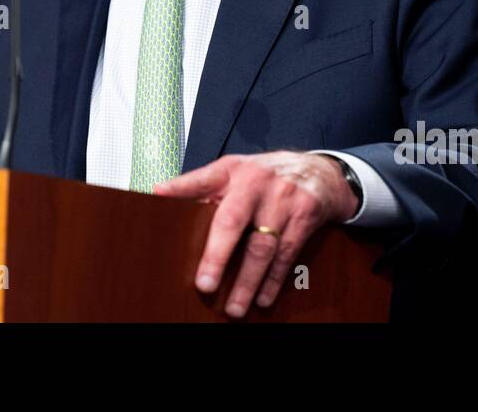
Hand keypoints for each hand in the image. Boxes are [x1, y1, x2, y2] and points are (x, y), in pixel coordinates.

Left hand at [153, 151, 357, 317]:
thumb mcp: (234, 171)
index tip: (159, 196)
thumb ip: (203, 186)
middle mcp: (256, 182)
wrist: (318, 171)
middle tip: (205, 285)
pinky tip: (263, 298)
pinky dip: (274, 280)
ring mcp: (283, 199)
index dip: (181, 187)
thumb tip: (162, 195)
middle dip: (218, 255)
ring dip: (248, 281)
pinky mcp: (305, 216)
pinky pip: (287, 254)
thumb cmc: (265, 176)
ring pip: (262, 246)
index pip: (202, 178)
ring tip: (234, 307)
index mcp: (232, 170)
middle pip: (233, 220)